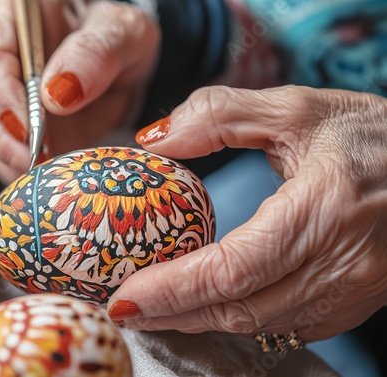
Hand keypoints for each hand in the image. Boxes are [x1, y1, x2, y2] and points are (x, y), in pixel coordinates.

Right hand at [0, 0, 159, 182]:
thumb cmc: (122, 39)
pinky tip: (40, 175)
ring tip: (40, 173)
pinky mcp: (11, 124)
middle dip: (0, 138)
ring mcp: (1, 93)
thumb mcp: (124, 34)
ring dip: (5, 157)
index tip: (30, 131)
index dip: (2, 99)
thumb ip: (96, 51)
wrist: (125, 67)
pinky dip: (14, 167)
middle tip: (34, 162)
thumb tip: (57, 93)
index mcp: (15, 20)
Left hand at [107, 85, 386, 341]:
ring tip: (154, 308)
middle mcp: (341, 262)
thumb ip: (220, 115)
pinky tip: (207, 305)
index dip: (172, 289)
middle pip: (238, 308)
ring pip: (258, 324)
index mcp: (325, 209)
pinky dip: (235, 317)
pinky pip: (281, 324)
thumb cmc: (373, 136)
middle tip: (124, 308)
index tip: (124, 296)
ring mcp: (349, 292)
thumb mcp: (296, 109)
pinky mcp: (349, 302)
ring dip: (199, 320)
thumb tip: (156, 141)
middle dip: (173, 315)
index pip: (232, 269)